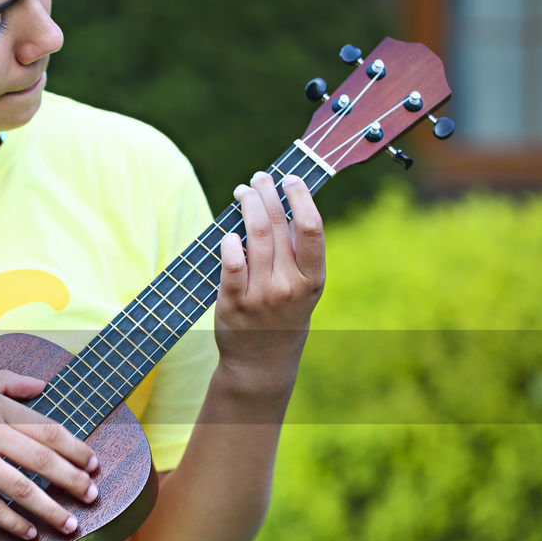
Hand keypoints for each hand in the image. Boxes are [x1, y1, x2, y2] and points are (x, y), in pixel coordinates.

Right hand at [0, 370, 98, 539]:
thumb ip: (4, 381)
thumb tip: (42, 385)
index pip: (46, 428)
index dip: (76, 448)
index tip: (94, 463)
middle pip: (43, 459)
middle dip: (74, 480)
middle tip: (94, 495)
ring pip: (23, 487)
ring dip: (52, 508)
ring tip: (71, 524)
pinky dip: (15, 523)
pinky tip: (30, 534)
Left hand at [214, 170, 325, 397]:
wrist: (261, 362)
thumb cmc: (284, 316)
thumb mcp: (304, 289)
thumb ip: (299, 254)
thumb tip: (288, 204)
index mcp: (312, 280)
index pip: (312, 228)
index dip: (301, 197)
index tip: (290, 179)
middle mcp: (288, 286)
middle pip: (277, 225)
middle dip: (267, 193)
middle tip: (259, 178)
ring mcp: (259, 295)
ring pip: (253, 236)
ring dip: (247, 206)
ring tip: (243, 192)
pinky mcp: (232, 304)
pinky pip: (231, 263)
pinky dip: (230, 242)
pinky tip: (229, 230)